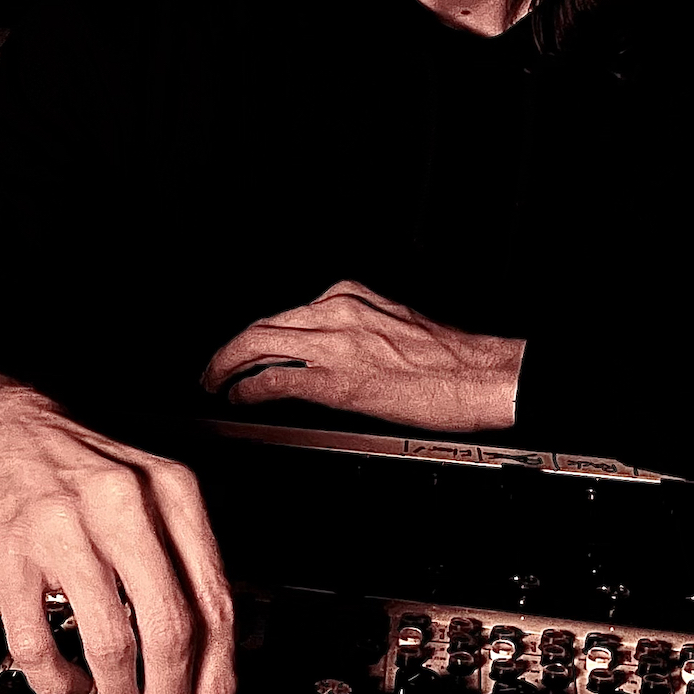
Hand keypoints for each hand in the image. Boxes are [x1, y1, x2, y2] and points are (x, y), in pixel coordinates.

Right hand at [0, 369, 235, 693]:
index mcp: (173, 492)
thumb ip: (183, 559)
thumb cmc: (80, 466)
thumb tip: (210, 658)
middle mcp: (125, 505)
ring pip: (112, 642)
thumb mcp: (150, 490)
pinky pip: (38, 642)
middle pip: (172, 629)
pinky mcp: (10, 552)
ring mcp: (65, 528)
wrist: (0, 421)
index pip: (215, 602)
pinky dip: (58, 681)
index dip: (218, 677)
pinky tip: (66, 683)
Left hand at [202, 282, 523, 432]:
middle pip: (262, 326)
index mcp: (350, 295)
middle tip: (212, 370)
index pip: (286, 314)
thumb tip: (318, 355)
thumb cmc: (449, 360)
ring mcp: (334, 342)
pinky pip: (274, 379)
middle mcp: (336, 310)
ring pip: (258, 345)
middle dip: (228, 350)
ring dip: (227, 366)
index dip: (256, 337)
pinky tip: (238, 398)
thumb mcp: (392, 325)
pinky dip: (248, 388)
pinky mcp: (336, 377)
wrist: (481, 375)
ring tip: (215, 384)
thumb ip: (351, 330)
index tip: (244, 350)